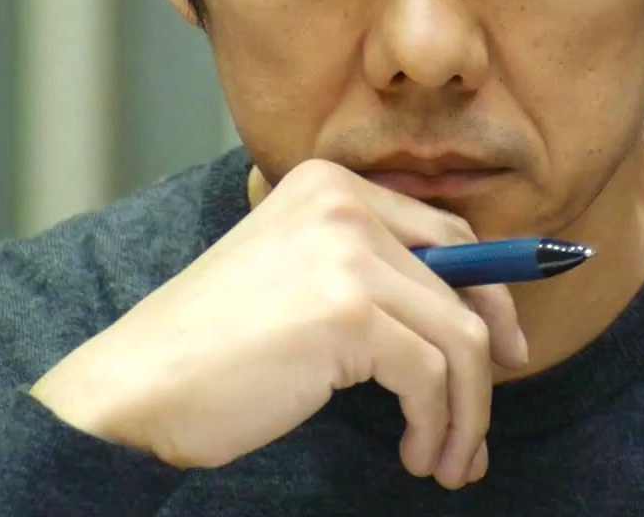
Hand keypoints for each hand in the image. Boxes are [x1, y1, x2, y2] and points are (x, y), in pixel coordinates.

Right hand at [28, 159, 531, 488]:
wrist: (138, 388)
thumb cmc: (210, 351)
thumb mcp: (298, 281)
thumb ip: (368, 274)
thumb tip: (470, 316)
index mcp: (327, 184)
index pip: (445, 232)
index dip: (489, 294)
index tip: (505, 350)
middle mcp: (343, 203)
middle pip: (466, 280)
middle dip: (491, 356)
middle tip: (484, 419)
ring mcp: (349, 253)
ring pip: (462, 337)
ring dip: (466, 411)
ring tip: (447, 458)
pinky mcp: (351, 312)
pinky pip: (434, 376)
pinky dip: (438, 424)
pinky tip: (415, 453)